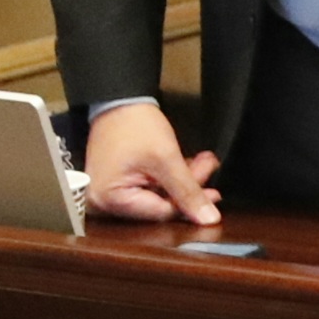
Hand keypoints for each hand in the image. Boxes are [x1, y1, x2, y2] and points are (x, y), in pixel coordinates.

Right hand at [83, 102, 220, 225]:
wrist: (120, 100)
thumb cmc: (134, 126)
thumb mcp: (166, 159)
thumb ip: (188, 190)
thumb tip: (208, 218)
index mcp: (109, 199)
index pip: (160, 212)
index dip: (189, 202)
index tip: (214, 193)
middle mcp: (104, 201)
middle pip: (159, 204)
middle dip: (187, 187)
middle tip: (208, 169)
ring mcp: (109, 191)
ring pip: (157, 194)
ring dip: (182, 179)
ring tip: (202, 162)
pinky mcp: (118, 181)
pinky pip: (148, 185)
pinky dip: (168, 175)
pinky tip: (187, 163)